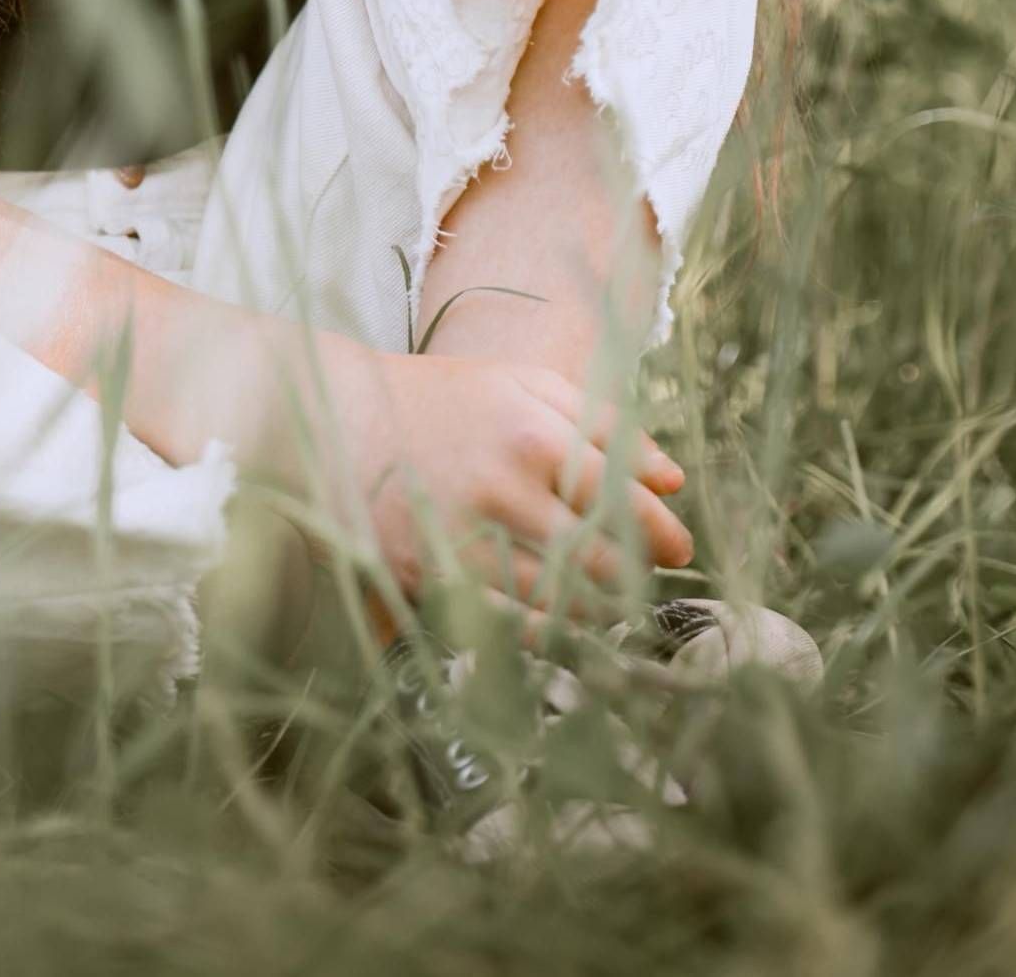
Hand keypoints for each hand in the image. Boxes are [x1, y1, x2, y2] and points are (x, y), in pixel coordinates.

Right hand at [317, 344, 694, 625]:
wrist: (338, 420)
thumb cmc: (440, 398)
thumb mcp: (523, 385)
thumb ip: (604, 424)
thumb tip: (673, 478)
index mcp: (532, 437)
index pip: (623, 502)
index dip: (661, 532)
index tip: (677, 546)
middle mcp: (503, 493)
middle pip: (600, 562)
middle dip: (636, 578)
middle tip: (646, 580)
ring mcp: (464, 541)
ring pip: (560, 602)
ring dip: (598, 611)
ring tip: (608, 603)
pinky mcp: (430, 578)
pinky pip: (507, 626)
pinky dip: (544, 631)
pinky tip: (557, 620)